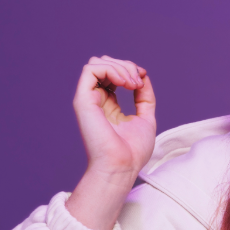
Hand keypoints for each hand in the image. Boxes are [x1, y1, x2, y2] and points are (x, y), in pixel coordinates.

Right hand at [66, 56, 156, 229]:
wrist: (122, 166)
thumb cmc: (133, 151)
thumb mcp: (146, 117)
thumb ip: (144, 96)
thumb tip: (143, 75)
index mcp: (108, 104)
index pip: (114, 74)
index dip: (129, 69)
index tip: (143, 79)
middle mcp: (96, 100)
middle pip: (105, 65)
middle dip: (126, 66)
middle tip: (138, 83)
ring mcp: (88, 99)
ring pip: (97, 63)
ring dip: (120, 67)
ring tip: (133, 83)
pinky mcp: (83, 100)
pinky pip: (91, 70)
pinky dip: (111, 69)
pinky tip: (125, 83)